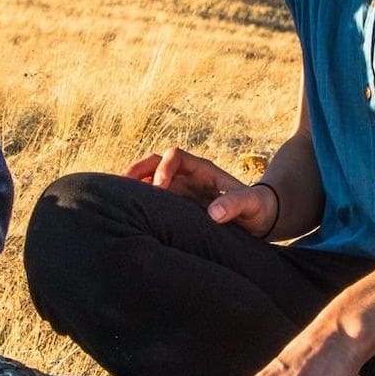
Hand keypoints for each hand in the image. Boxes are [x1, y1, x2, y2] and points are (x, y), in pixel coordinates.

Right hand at [124, 147, 277, 235]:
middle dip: (138, 170)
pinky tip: (126, 213)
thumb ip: (235, 205)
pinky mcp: (175, 206)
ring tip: (116, 199)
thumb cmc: (255, 208)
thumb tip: (213, 214)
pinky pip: (152, 198)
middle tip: (123, 187)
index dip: (164, 168)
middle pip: (155, 162)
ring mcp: (179, 190)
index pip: (175, 156)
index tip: (160, 189)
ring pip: (148, 179)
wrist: (258, 219)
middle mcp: (187, 176)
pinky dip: (138, 201)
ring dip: (133, 185)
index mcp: (202, 170)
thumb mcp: (250, 205)